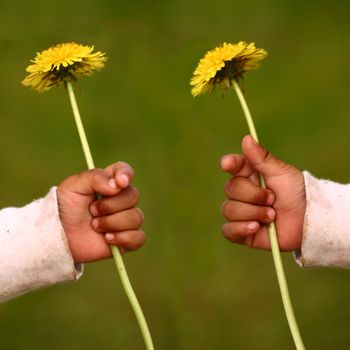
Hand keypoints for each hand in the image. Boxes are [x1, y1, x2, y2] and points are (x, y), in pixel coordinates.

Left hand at [57, 162, 144, 263]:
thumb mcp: (74, 186)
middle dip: (111, 205)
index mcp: (110, 182)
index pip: (125, 171)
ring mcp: (125, 219)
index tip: (119, 182)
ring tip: (94, 226)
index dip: (126, 175)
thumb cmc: (66, 208)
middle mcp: (121, 199)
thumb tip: (118, 185)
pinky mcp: (127, 239)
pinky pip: (138, 237)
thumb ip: (95, 177)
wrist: (59, 236)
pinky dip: (123, 238)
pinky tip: (107, 238)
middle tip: (92, 210)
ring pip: (136, 217)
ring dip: (112, 223)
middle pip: (133, 196)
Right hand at [220, 135, 305, 250]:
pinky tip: (255, 228)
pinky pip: (228, 230)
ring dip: (254, 213)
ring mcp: (240, 212)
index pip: (233, 166)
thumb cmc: (297, 193)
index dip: (229, 164)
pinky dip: (240, 228)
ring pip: (229, 210)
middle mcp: (242, 193)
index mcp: (250, 175)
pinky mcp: (241, 232)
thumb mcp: (281, 172)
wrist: (308, 221)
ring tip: (272, 216)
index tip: (227, 164)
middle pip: (230, 189)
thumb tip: (246, 138)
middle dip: (254, 196)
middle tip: (273, 199)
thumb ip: (262, 158)